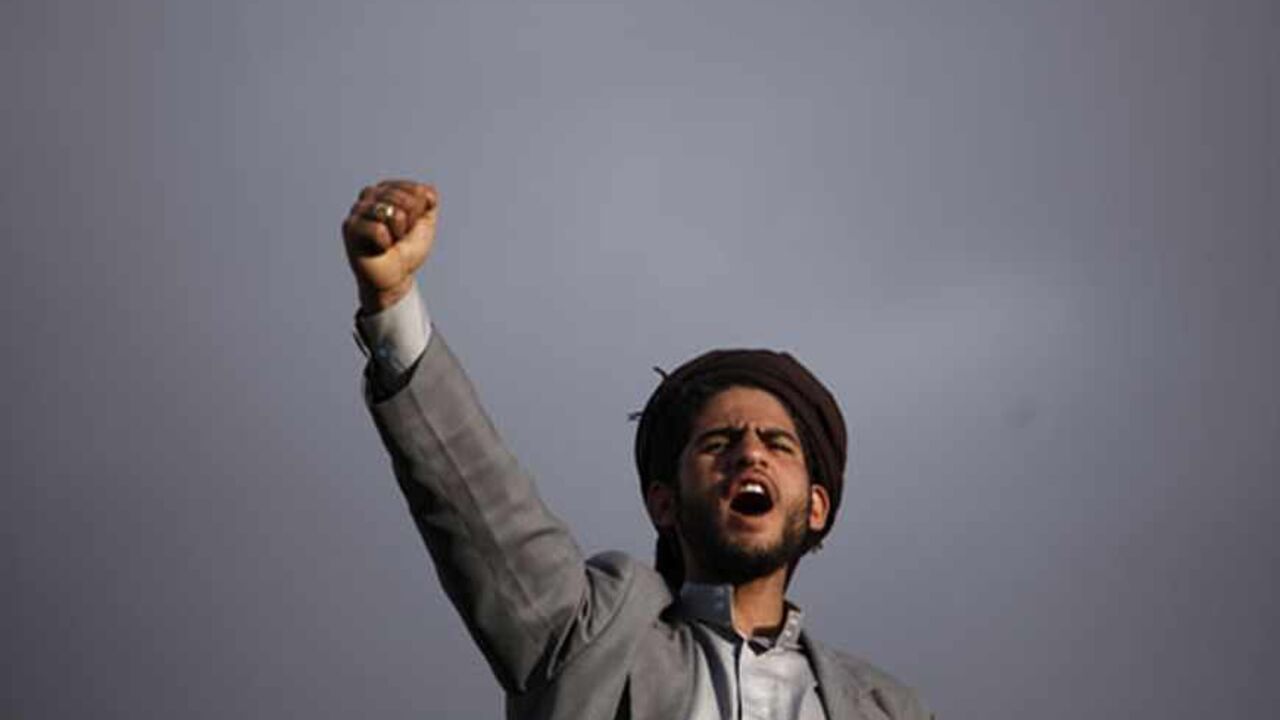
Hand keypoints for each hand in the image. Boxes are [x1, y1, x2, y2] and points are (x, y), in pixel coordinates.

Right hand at [342, 179, 438, 313]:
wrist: (395, 277)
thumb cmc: (406, 250)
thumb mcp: (425, 223)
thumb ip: (429, 202)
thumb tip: (425, 190)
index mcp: (387, 190)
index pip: (415, 190)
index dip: (420, 212)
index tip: (411, 225)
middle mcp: (369, 195)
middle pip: (403, 199)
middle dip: (410, 222)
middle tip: (399, 236)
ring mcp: (358, 210)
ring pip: (392, 212)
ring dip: (398, 232)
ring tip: (390, 241)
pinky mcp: (351, 228)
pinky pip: (378, 228)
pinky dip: (386, 242)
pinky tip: (380, 248)